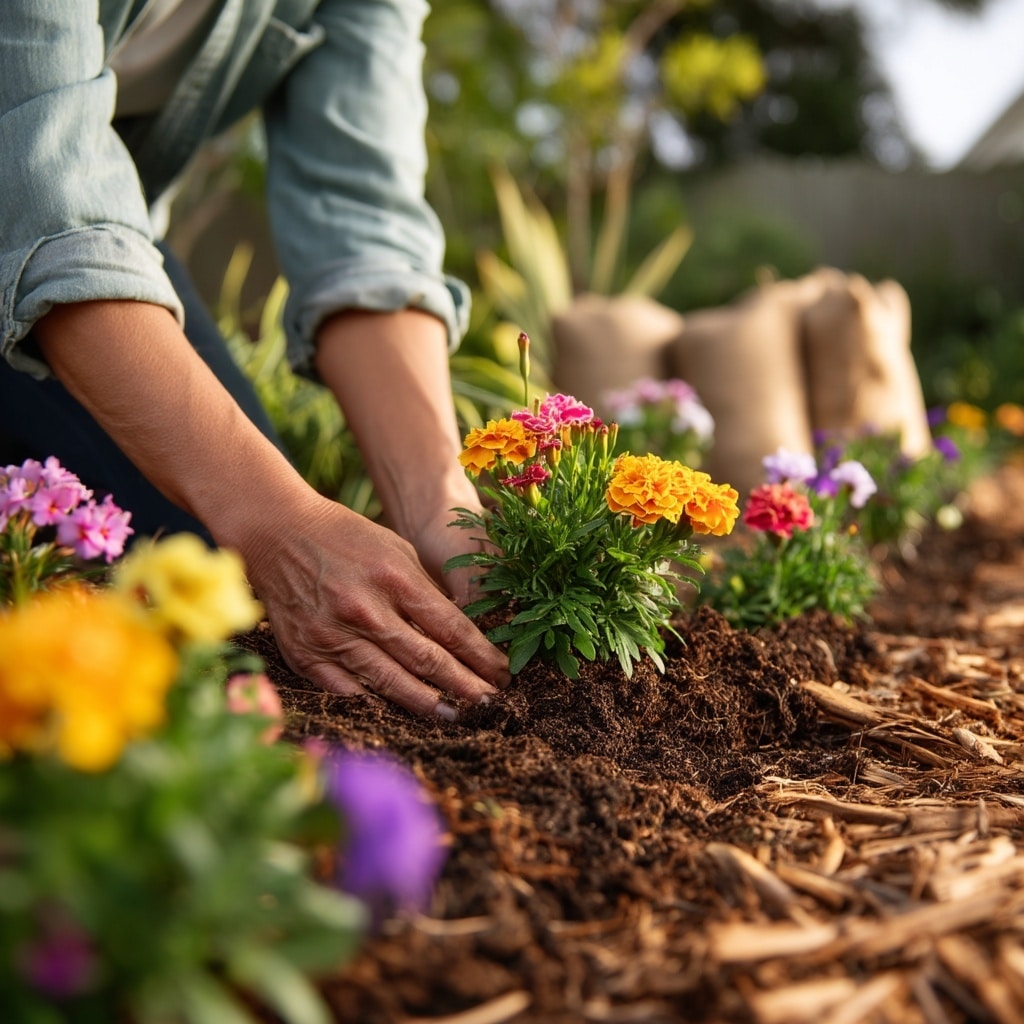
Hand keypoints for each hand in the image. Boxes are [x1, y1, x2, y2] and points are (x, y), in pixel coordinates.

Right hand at [242, 494, 509, 719]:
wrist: (276, 533)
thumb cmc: (345, 537)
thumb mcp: (395, 549)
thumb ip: (424, 592)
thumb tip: (460, 635)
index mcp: (393, 578)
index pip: (450, 627)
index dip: (481, 656)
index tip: (503, 673)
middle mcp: (364, 610)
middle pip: (426, 660)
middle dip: (465, 686)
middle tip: (492, 704)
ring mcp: (332, 635)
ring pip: (389, 682)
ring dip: (428, 704)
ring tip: (457, 717)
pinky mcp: (305, 654)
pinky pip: (347, 691)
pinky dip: (376, 705)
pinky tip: (400, 717)